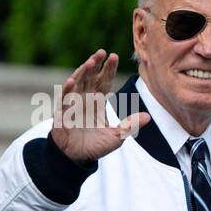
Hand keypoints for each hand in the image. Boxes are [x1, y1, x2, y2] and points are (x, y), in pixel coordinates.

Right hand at [51, 49, 148, 163]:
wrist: (77, 157)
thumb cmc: (95, 145)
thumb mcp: (117, 136)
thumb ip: (130, 125)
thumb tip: (148, 116)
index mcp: (97, 101)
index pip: (104, 81)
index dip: (108, 69)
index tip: (114, 56)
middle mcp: (84, 99)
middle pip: (90, 78)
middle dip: (95, 65)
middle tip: (102, 52)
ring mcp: (72, 105)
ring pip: (77, 84)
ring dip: (82, 73)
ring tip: (90, 62)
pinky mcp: (62, 115)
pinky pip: (63, 101)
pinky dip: (67, 91)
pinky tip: (71, 81)